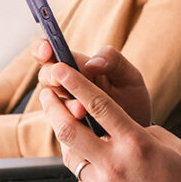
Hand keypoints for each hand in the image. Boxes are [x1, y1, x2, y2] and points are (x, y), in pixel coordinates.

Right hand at [33, 41, 151, 126]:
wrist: (138, 132)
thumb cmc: (132, 99)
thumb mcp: (129, 77)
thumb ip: (114, 61)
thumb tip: (92, 62)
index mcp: (78, 66)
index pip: (51, 52)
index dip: (42, 49)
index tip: (47, 51)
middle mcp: (66, 85)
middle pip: (46, 76)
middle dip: (51, 77)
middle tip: (59, 79)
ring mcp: (64, 107)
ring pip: (51, 102)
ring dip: (64, 104)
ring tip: (81, 110)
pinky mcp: (66, 127)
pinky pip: (59, 124)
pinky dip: (69, 124)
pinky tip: (84, 125)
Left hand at [40, 63, 180, 181]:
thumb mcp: (178, 149)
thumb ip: (150, 132)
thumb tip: (129, 127)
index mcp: (137, 143)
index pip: (98, 104)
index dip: (75, 83)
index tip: (62, 69)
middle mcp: (115, 162)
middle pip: (69, 128)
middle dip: (53, 106)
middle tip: (47, 93)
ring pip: (70, 154)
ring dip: (64, 136)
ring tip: (64, 122)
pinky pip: (81, 177)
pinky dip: (80, 162)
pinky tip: (87, 157)